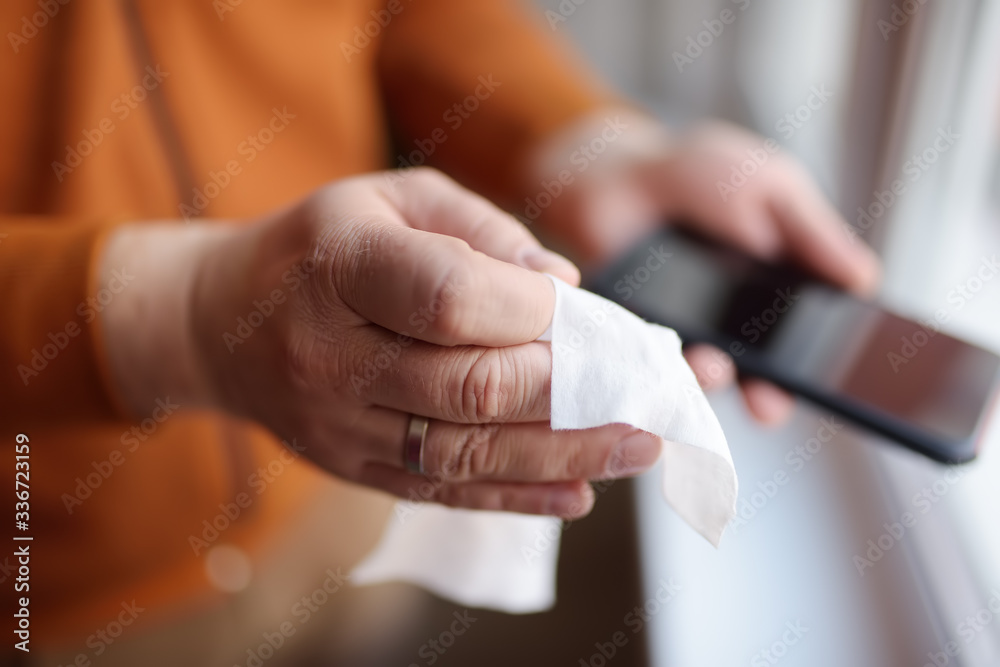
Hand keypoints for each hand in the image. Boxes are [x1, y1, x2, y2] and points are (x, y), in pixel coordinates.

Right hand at [97, 169, 662, 517]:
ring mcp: (340, 423)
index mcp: (340, 264)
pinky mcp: (353, 466)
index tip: (577, 307)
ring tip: (638, 447)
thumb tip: (563, 284)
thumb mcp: (391, 199)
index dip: (527, 308)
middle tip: (642, 388)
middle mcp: (333, 354)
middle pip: (469, 386)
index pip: (446, 299)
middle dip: (569, 390)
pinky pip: (442, 490)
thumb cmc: (323, 246)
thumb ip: (480, 232)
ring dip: (564, 453)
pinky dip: (516, 495)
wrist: (225, 322)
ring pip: (466, 451)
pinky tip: (578, 491)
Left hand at [526, 111, 879, 423]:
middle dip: (771, 395)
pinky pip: (653, 361)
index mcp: (782, 293)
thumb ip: (814, 234)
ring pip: (708, 374)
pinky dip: (662, 362)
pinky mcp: (640, 335)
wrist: (622, 170)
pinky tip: (668, 352)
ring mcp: (689, 335)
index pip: (814, 341)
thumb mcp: (771, 187)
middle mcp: (739, 328)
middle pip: (764, 376)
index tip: (849, 384)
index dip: (830, 364)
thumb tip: (867, 280)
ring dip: (714, 379)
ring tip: (715, 369)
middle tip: (771, 404)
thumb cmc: (700, 174)